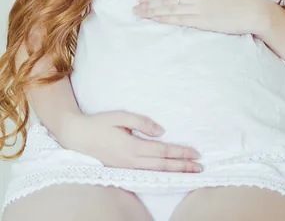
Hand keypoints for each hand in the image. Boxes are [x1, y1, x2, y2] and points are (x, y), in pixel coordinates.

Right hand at [58, 111, 202, 172]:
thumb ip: (142, 122)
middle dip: (182, 167)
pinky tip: (168, 174)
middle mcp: (131, 161)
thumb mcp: (120, 117)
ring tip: (190, 173)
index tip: (195, 153)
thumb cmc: (99, 123)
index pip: (162, 152)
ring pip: (155, 172)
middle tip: (200, 168)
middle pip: (162, 165)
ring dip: (174, 172)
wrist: (77, 136)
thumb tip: (162, 131)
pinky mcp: (123, 169)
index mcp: (132, 147)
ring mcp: (127, 167)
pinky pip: (146, 174)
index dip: (180, 153)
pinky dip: (161, 174)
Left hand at [132, 0, 266, 35]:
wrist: (252, 11)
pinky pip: (179, 19)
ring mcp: (198, 8)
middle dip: (149, 2)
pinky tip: (155, 19)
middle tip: (135, 5)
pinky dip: (164, 18)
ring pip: (169, 8)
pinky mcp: (202, 21)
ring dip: (152, 10)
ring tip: (139, 13)